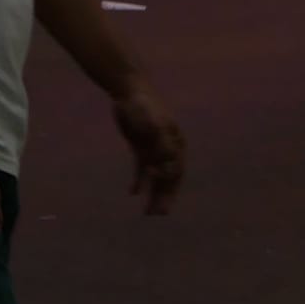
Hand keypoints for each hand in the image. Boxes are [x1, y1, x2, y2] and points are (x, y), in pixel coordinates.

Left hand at [111, 82, 184, 214]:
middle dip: (165, 197)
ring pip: (156, 178)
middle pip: (169, 178)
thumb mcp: (153, 120)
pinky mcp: (140, 149)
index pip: (177, 168)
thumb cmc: (143, 104)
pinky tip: (133, 193)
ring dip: (153, 194)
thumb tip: (169, 162)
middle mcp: (167, 150)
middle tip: (159, 214)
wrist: (127, 89)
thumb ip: (161, 140)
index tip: (154, 178)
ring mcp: (153, 150)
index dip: (169, 179)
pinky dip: (139, 181)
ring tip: (148, 214)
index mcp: (176, 143)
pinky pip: (141, 170)